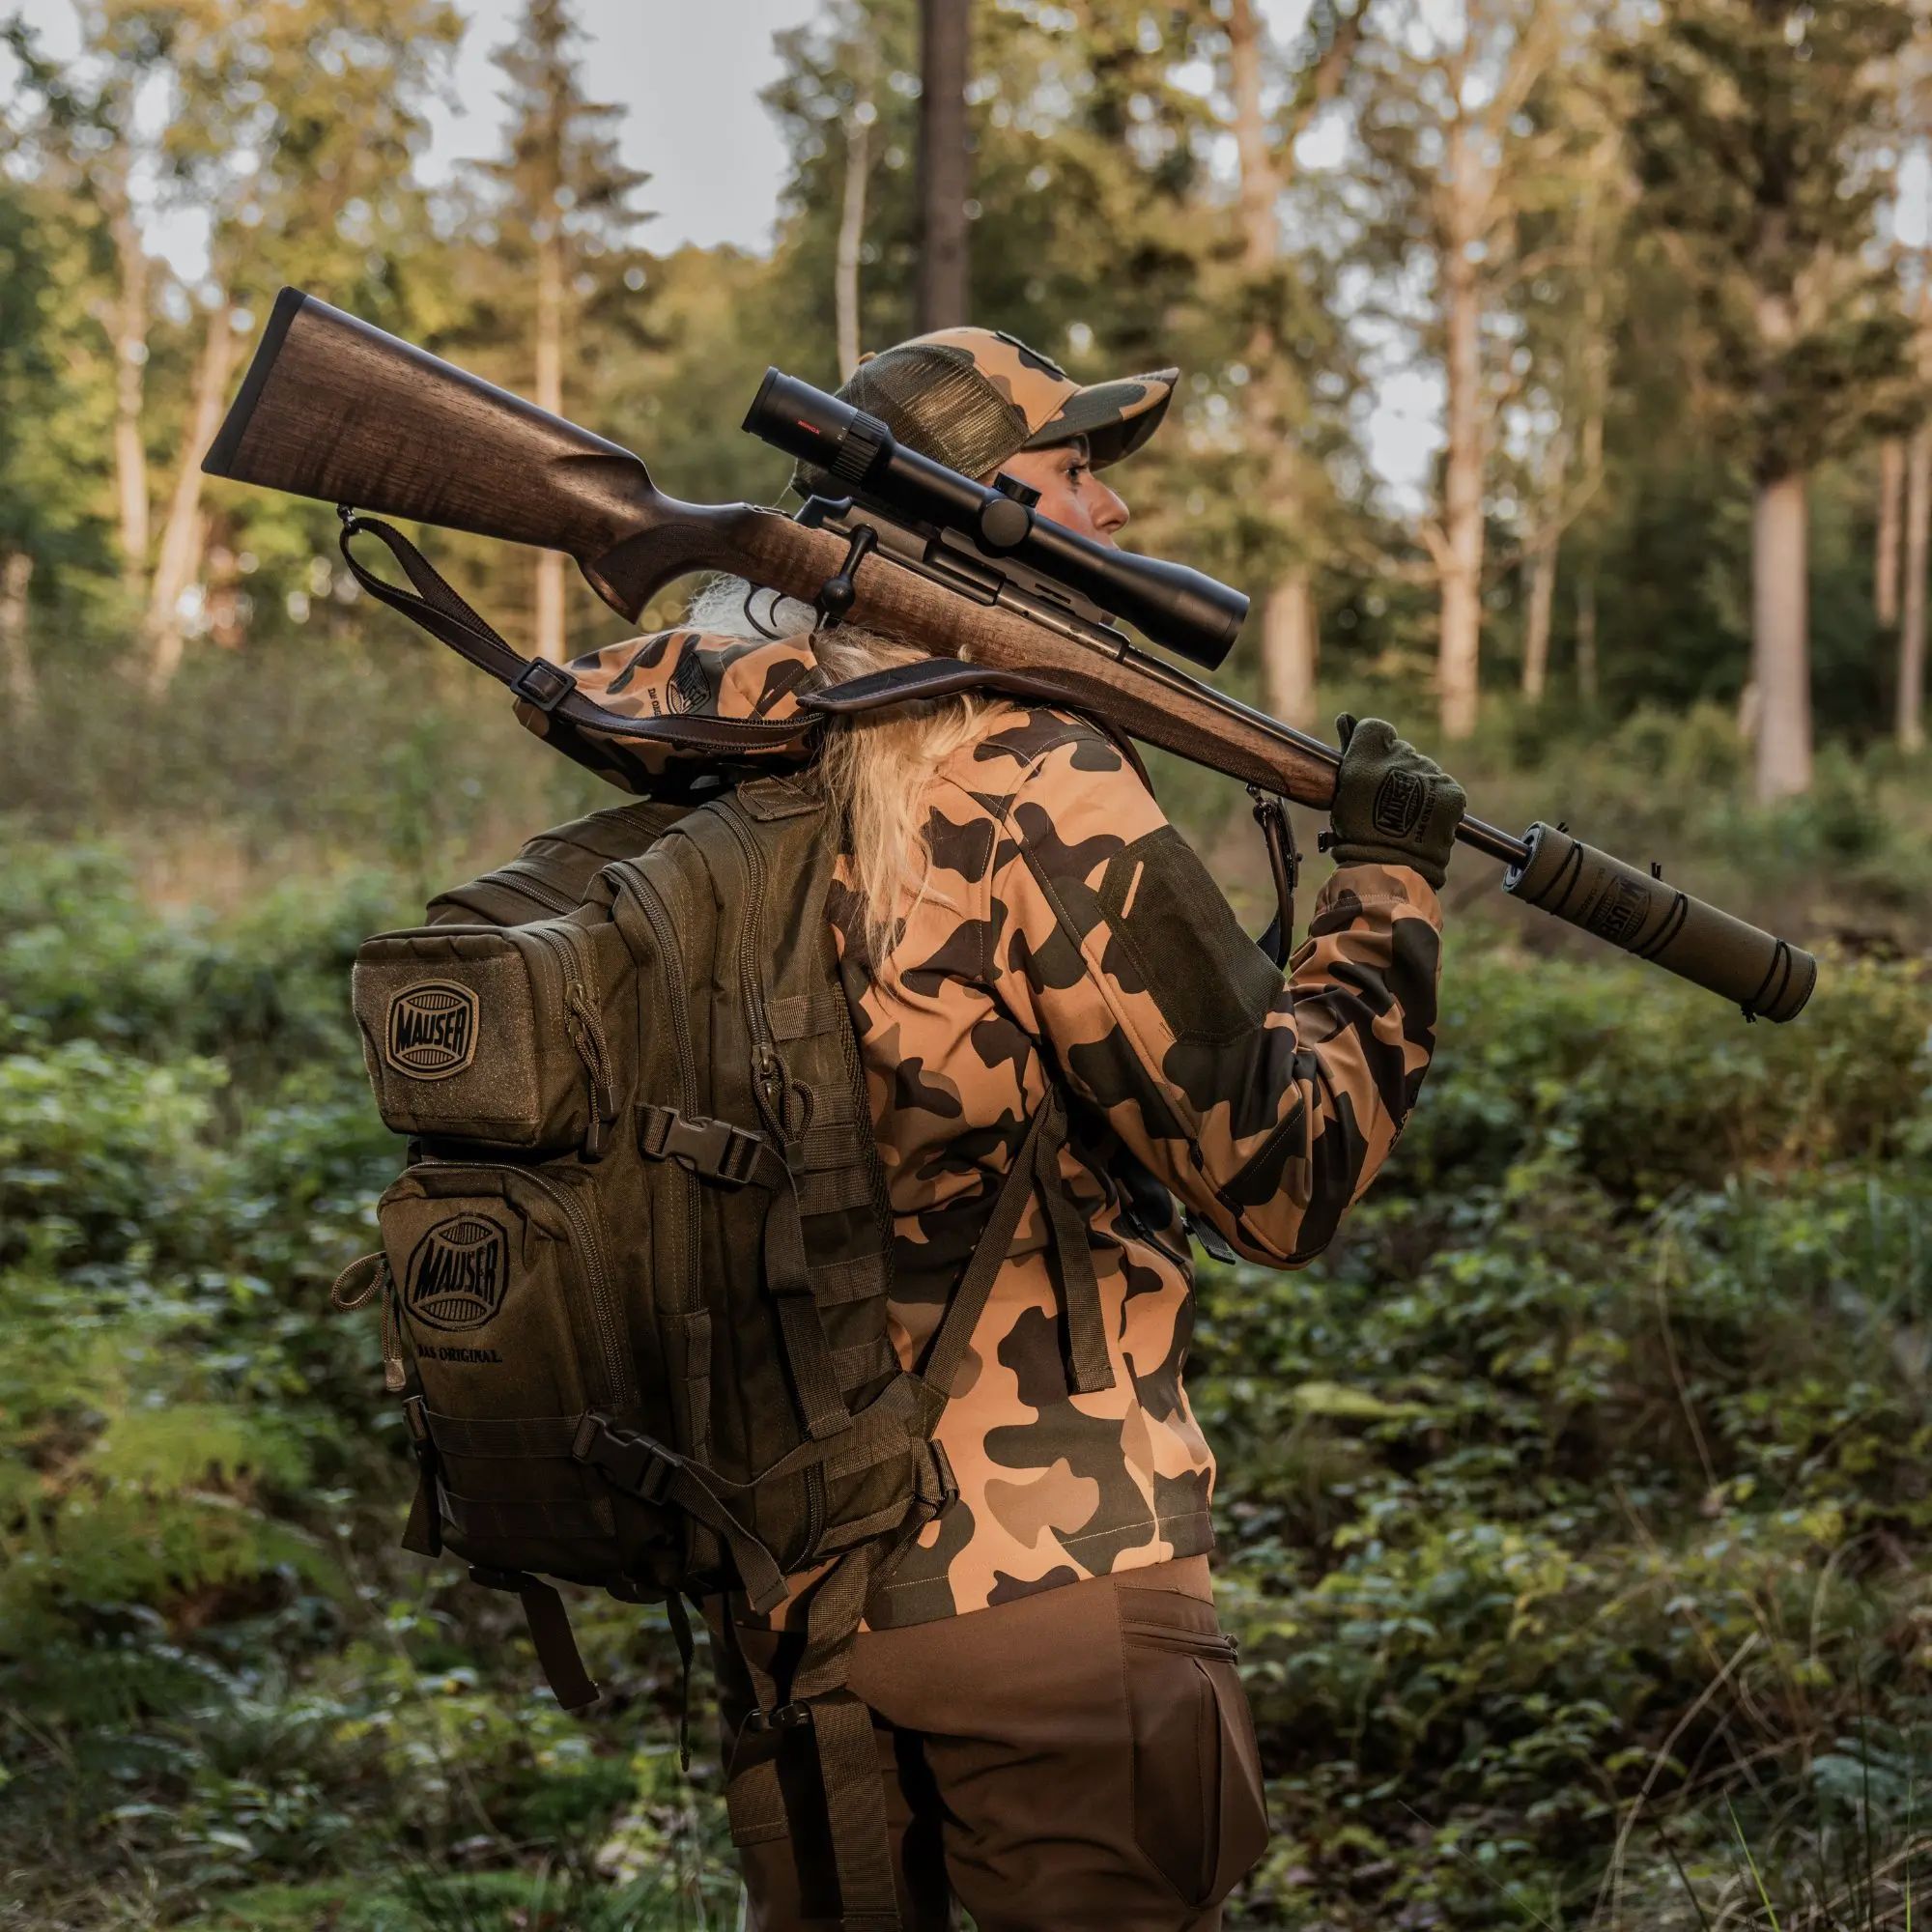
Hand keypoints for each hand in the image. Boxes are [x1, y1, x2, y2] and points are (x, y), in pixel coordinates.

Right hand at [1327, 714, 1465, 888]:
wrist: (1389, 867)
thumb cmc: (1356, 833)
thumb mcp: (1342, 791)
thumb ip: (1351, 753)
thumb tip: (1346, 719)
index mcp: (1367, 752)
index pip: (1375, 729)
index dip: (1372, 746)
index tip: (1369, 765)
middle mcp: (1401, 755)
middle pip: (1402, 752)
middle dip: (1395, 770)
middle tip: (1385, 800)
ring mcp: (1429, 772)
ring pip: (1423, 771)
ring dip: (1416, 786)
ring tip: (1404, 817)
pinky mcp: (1451, 791)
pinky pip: (1443, 787)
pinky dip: (1435, 801)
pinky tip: (1422, 819)